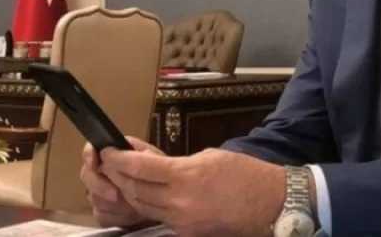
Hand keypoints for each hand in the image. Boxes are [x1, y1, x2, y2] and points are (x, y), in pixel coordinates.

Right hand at [80, 137, 162, 227]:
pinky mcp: (106, 211)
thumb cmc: (163, 171)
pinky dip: (116, 217)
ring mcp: (103, 192)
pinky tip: (131, 215)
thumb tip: (107, 153)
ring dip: (113, 203)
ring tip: (132, 205)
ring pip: (93, 198)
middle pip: (87, 176)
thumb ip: (130, 155)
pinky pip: (101, 215)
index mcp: (114, 153)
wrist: (169, 196)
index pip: (91, 150)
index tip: (96, 165)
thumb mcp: (153, 158)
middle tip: (116, 194)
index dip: (89, 156)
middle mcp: (104, 171)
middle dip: (101, 186)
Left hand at [99, 147, 285, 236]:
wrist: (271, 202)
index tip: (109, 152)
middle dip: (119, 176)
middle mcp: (180, 202)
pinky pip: (160, 218)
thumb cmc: (246, 174)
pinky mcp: (189, 233)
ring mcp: (183, 221)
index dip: (120, 160)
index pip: (140, 169)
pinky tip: (147, 196)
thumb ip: (181, 164)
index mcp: (187, 176)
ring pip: (143, 207)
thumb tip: (159, 168)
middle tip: (111, 164)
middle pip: (136, 191)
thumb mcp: (210, 157)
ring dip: (130, 193)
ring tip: (123, 179)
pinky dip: (149, 206)